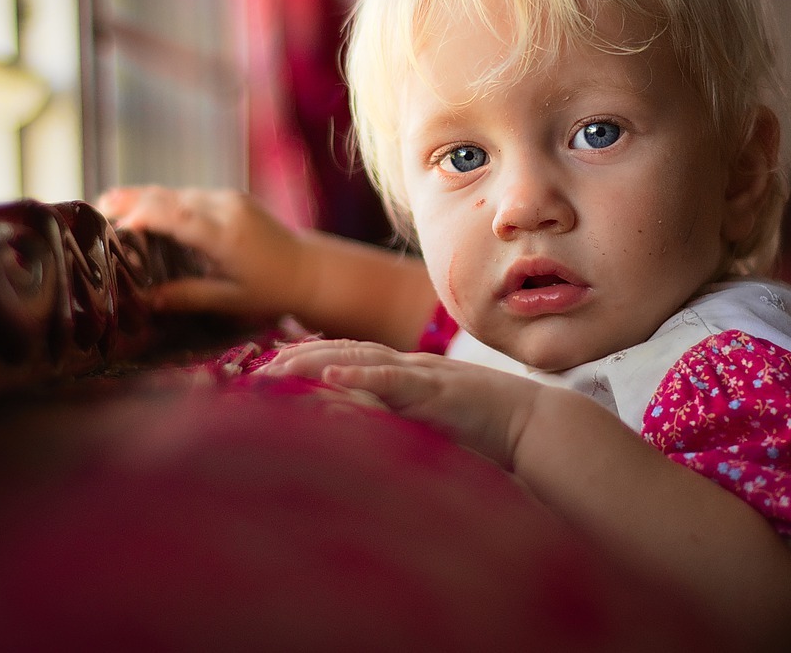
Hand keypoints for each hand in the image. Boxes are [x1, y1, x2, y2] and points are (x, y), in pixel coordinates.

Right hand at [97, 186, 308, 318]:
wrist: (310, 269)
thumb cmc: (272, 290)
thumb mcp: (230, 300)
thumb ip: (188, 297)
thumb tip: (144, 302)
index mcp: (227, 236)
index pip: (178, 216)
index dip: (144, 214)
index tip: (114, 222)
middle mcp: (227, 209)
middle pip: (172, 197)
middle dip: (133, 200)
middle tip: (96, 208)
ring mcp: (230, 199)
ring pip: (179, 192)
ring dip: (146, 198)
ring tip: (110, 206)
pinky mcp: (232, 197)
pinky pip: (192, 195)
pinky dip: (167, 201)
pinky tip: (144, 209)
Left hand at [266, 339, 541, 469]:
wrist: (532, 423)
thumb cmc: (486, 430)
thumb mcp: (432, 427)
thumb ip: (401, 425)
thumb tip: (368, 440)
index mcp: (406, 374)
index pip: (349, 357)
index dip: (310, 357)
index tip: (272, 368)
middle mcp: (408, 367)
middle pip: (344, 350)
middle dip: (299, 355)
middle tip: (258, 367)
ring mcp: (421, 374)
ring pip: (360, 357)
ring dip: (315, 359)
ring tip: (278, 366)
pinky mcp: (436, 389)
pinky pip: (392, 377)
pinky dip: (360, 372)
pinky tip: (330, 371)